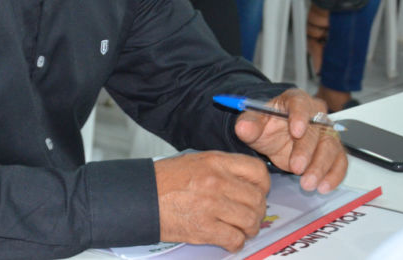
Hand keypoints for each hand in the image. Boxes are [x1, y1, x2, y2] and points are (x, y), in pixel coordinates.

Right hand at [154, 150, 270, 250]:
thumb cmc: (164, 180)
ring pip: (250, 221)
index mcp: (216, 162)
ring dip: (248, 229)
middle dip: (257, 211)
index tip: (258, 192)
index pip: (257, 171)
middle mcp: (217, 182)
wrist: (140, 197)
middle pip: (257, 200)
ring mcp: (212, 205)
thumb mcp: (195, 161)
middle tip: (248, 215)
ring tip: (239, 228)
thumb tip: (244, 183)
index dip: (263, 185)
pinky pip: (234, 239)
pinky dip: (235, 242)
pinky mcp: (204, 228)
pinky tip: (228, 238)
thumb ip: (221, 168)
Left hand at [234, 88, 347, 193]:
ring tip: (308, 183)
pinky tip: (323, 186)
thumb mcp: (253, 123)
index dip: (300, 117)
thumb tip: (243, 127)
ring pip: (331, 147)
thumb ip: (248, 124)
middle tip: (296, 168)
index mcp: (295, 100)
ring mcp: (327, 132)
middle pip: (317, 130)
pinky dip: (334, 175)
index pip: (300, 103)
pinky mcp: (334, 150)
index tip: (296, 132)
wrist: (274, 137)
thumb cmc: (267, 125)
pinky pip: (340, 162)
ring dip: (321, 167)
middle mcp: (316, 114)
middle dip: (307, 151)